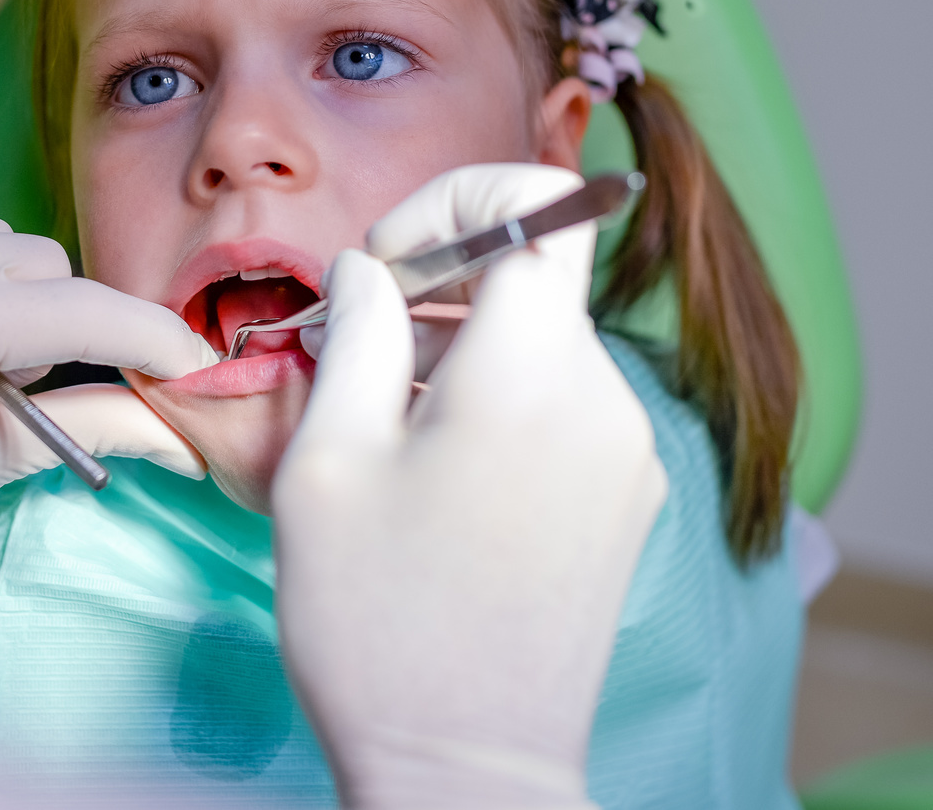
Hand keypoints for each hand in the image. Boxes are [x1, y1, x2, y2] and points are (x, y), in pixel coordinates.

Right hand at [272, 164, 666, 808]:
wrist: (464, 767)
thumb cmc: (376, 618)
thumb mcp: (330, 460)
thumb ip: (359, 333)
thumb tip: (369, 268)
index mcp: (531, 371)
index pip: (538, 205)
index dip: (453, 203)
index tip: (383, 263)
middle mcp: (603, 399)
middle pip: (530, 279)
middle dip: (434, 287)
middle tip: (350, 350)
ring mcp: (625, 455)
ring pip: (540, 345)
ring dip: (456, 351)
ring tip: (375, 426)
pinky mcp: (623, 503)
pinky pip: (559, 407)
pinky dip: (493, 403)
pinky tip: (429, 473)